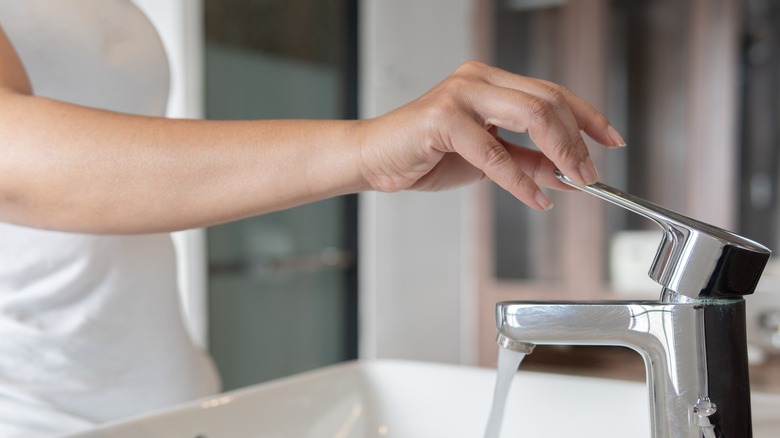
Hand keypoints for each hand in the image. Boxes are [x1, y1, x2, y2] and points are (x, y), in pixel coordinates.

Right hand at [357, 61, 624, 209]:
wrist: (376, 160)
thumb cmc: (425, 154)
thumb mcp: (488, 159)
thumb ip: (528, 161)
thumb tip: (567, 174)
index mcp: (490, 81)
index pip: (552, 92)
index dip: (587, 116)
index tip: (610, 141)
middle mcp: (478, 79)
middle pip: (548, 100)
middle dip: (578, 140)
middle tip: (591, 173)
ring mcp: (461, 94)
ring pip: (531, 113)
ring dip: (560, 151)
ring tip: (575, 180)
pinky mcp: (443, 118)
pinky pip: (495, 151)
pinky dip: (520, 179)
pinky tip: (535, 197)